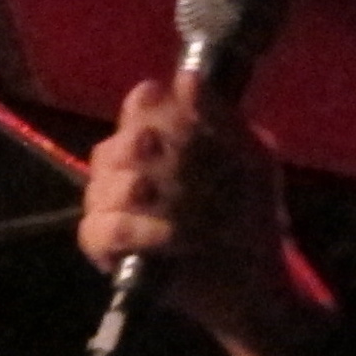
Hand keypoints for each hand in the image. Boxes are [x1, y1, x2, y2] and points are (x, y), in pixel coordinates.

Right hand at [80, 76, 301, 344]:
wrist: (255, 278)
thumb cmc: (251, 214)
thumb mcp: (251, 159)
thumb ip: (221, 117)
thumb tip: (186, 76)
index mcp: (160, 136)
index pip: (140, 103)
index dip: (156, 107)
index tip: (186, 124)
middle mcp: (127, 166)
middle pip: (117, 141)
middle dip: (155, 155)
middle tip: (191, 171)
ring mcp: (110, 206)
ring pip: (104, 183)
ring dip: (151, 195)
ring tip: (190, 213)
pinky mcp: (104, 247)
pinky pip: (100, 228)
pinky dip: (137, 230)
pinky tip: (171, 237)